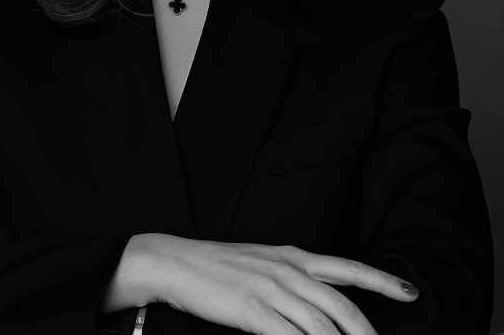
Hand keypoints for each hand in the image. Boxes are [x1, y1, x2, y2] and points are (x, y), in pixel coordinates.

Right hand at [148, 235, 417, 334]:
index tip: (409, 292)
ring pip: (321, 325)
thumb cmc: (217, 265)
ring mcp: (269, 289)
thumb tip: (316, 304)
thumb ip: (290, 279)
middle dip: (367, 332)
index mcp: (291, 256)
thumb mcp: (260, 263)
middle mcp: (286, 270)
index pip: (345, 267)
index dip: (381, 280)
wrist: (175, 261)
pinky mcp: (251, 309)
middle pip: (340, 304)